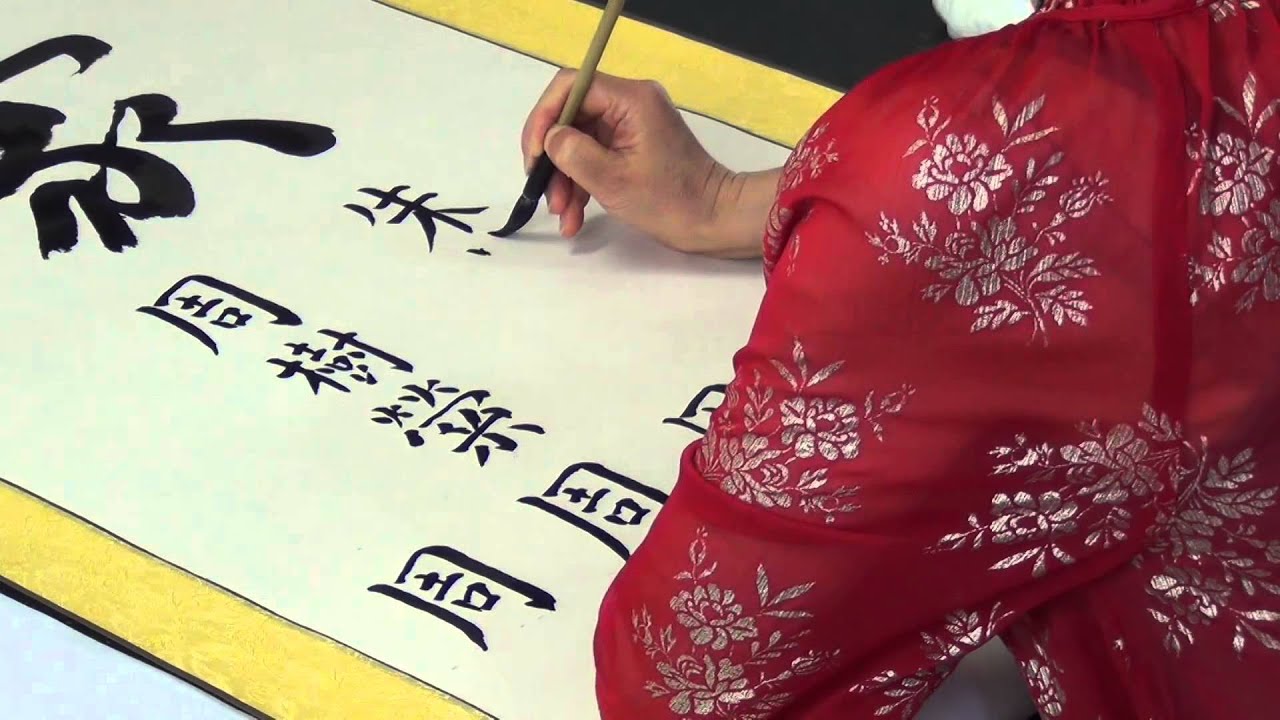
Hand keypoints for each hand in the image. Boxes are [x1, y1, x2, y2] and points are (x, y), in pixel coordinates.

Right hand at [522, 69, 772, 256]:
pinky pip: (596, 156)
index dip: (544, 118)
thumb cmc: (672, 201)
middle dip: (554, 158)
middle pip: (572, 117)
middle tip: (546, 193)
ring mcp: (632, 125)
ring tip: (563, 215)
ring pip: (580, 141)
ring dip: (565, 178)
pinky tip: (574, 216)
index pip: (571, 87)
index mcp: (631, 99)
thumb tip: (550, 139)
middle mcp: (631, 103)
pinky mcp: (633, 146)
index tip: (534, 155)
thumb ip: (573, 154)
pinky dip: (582, 183)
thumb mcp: (613, 180)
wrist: (714, 220)